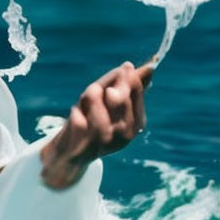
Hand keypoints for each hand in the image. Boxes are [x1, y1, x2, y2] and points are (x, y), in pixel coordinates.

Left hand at [40, 61, 152, 189]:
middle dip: (116, 85)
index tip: (126, 66)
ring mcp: (103, 142)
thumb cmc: (92, 120)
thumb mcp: (108, 100)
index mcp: (134, 124)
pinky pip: (79, 122)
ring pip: (100, 115)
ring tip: (89, 92)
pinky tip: (74, 111)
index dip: (130, 79)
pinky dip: (76, 113)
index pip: (136, 96)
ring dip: (93, 97)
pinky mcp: (84, 145)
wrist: (72, 152)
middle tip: (108, 79)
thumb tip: (147, 68)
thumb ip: (123, 84)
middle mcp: (123, 135)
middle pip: (121, 103)